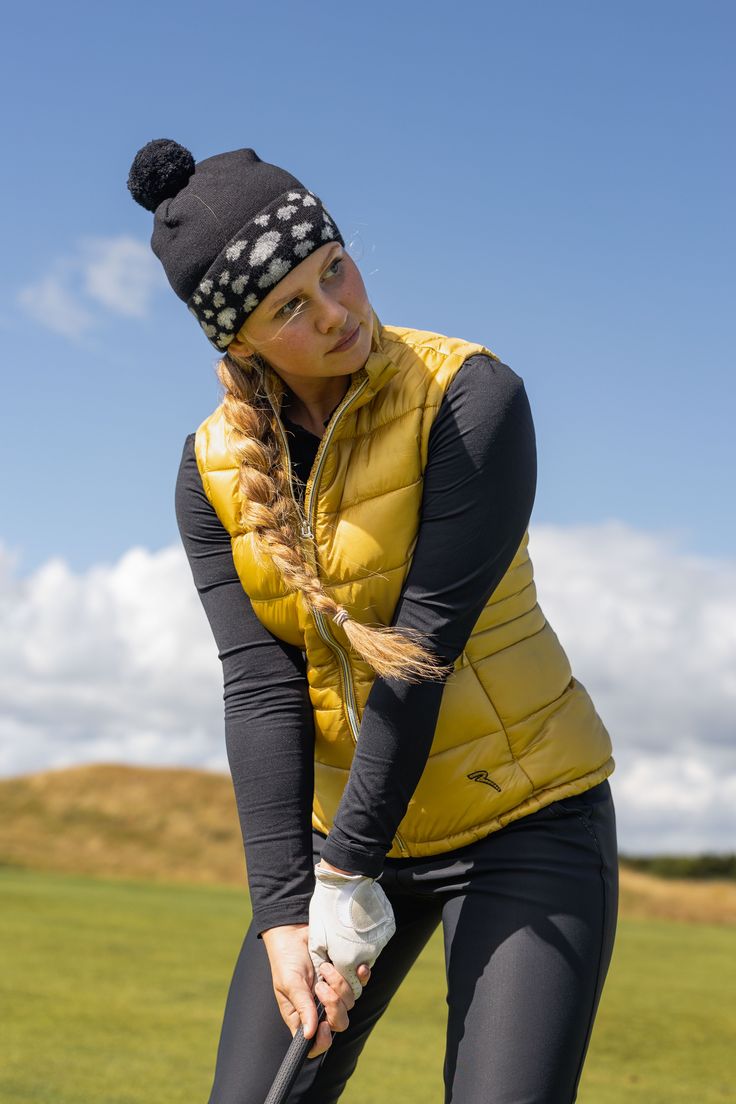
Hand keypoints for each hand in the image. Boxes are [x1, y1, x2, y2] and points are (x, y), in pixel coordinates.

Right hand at [261, 924, 371, 1058]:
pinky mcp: (346, 976)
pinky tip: (357, 968)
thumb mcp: (289, 983)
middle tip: (320, 986)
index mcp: (303, 1016)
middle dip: (334, 1006)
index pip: (317, 1044)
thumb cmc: (286, 959)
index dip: (323, 1041)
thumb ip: (301, 1007)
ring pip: (351, 1002)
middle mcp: (321, 1008)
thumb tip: (309, 1035)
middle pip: (340, 1023)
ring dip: (339, 985)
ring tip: (325, 968)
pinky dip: (361, 976)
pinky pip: (361, 983)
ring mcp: (335, 992)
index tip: (324, 1025)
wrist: (295, 932)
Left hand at [308, 863, 395, 999]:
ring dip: (362, 948)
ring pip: (371, 954)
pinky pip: (379, 939)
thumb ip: (321, 962)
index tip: (334, 965)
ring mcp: (380, 941)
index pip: (350, 985)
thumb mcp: (316, 938)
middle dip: (352, 964)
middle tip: (342, 944)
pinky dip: (370, 935)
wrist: (346, 880)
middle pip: (361, 971)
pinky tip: (360, 921)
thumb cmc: (326, 908)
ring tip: (349, 928)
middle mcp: (368, 955)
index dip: (341, 979)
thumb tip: (324, 976)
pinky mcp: (388, 929)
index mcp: (348, 961)